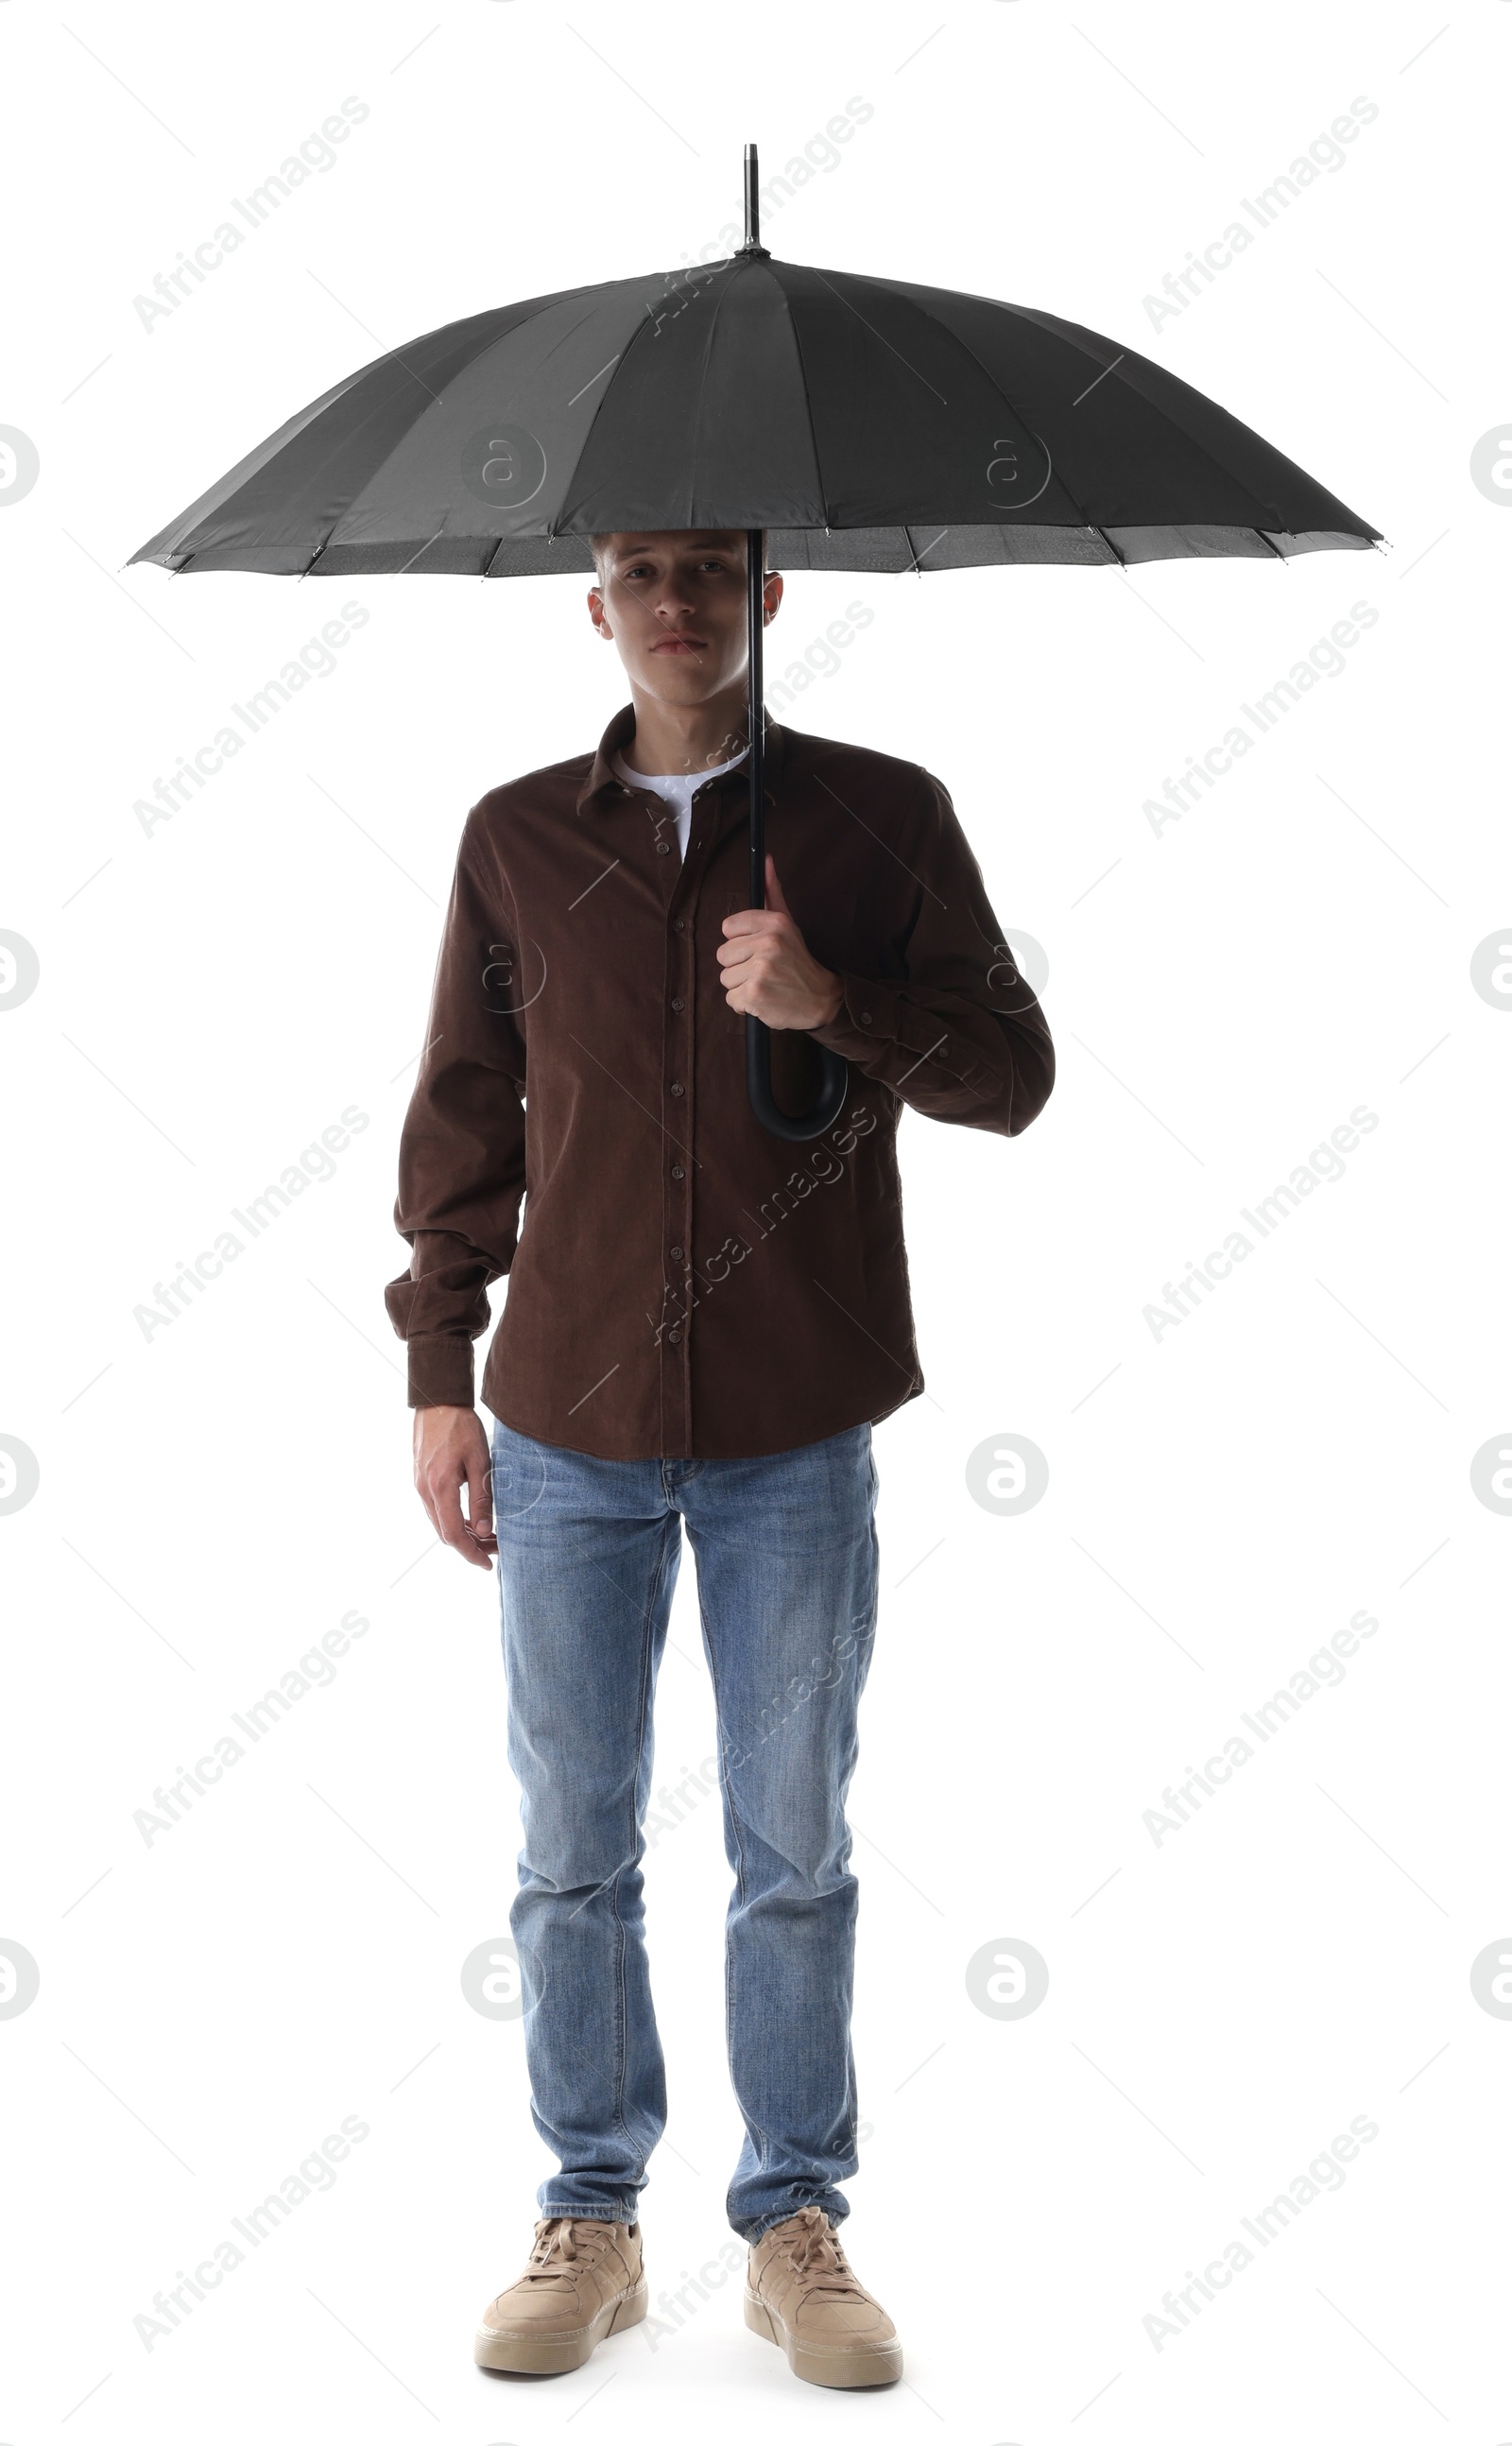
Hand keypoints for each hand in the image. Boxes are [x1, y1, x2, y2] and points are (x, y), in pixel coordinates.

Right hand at [412, 1403, 496, 1567]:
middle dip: (471, 1546)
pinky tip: (472, 1517)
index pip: (454, 1535)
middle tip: (497, 1547)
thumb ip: (482, 1497)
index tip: (488, 1564)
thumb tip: (485, 1531)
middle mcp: (425, 1491)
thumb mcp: (480, 1461)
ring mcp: (420, 1485)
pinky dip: (453, 1519)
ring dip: (463, 1533)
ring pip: (440, 1523)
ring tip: (489, 1534)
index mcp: (440, 1487)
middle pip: (445, 1533)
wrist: (437, 1402)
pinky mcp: (421, 1479)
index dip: (471, 1553)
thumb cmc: (462, 1427)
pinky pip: (436, 1509)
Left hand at [718, 856, 843, 1030]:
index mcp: (774, 923)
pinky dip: (744, 1005)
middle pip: (723, 954)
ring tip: (764, 985)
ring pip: (725, 978)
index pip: (728, 927)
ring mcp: (761, 969)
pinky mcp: (755, 994)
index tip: (756, 949)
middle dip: (738, 966)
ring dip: (740, 987)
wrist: (820, 999)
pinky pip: (731, 999)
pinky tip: (763, 999)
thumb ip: (772, 892)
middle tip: (763, 970)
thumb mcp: (787, 924)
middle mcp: (768, 943)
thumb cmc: (798, 962)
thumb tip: (766, 860)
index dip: (739, 942)